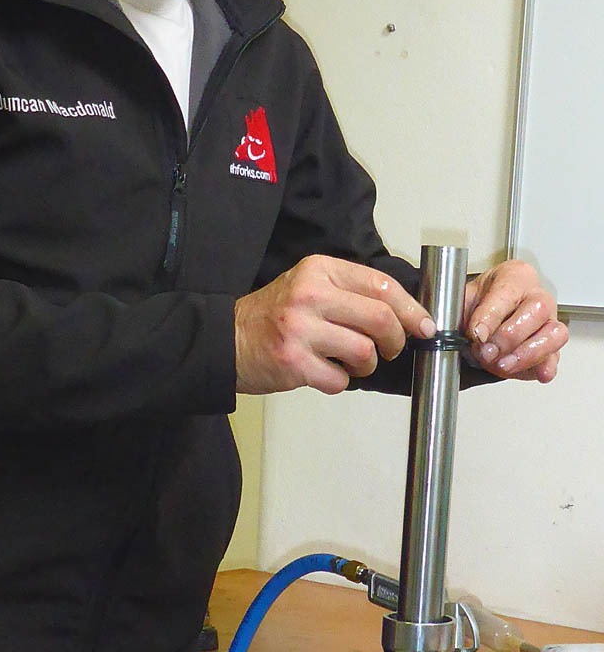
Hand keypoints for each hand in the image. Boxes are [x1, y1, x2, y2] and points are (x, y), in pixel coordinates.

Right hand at [234, 255, 436, 395]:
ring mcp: (300, 328)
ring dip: (367, 365)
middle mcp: (310, 294)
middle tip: (390, 349)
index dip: (411, 309)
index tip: (424, 326)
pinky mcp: (293, 361)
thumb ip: (351, 291)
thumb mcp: (310, 285)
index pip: (381, 285)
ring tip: (351, 362)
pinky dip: (340, 381)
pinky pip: (340, 380)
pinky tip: (324, 371)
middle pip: (380, 319)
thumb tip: (406, 313)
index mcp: (319, 270)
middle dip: (395, 340)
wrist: (228, 339)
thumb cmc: (275, 315)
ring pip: (364, 352)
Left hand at [463, 260, 567, 382]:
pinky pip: (556, 357)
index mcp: (515, 276)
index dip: (491, 316)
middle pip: (539, 309)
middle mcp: (537, 296)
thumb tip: (469, 331)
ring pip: (555, 334)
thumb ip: (461, 312)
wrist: (485, 317)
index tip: (477, 334)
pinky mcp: (551, 346)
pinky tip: (535, 373)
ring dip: (527, 354)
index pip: (508, 291)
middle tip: (488, 351)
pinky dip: (545, 367)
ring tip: (503, 364)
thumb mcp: (463, 299)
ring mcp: (549, 321)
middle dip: (510, 337)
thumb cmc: (479, 302)